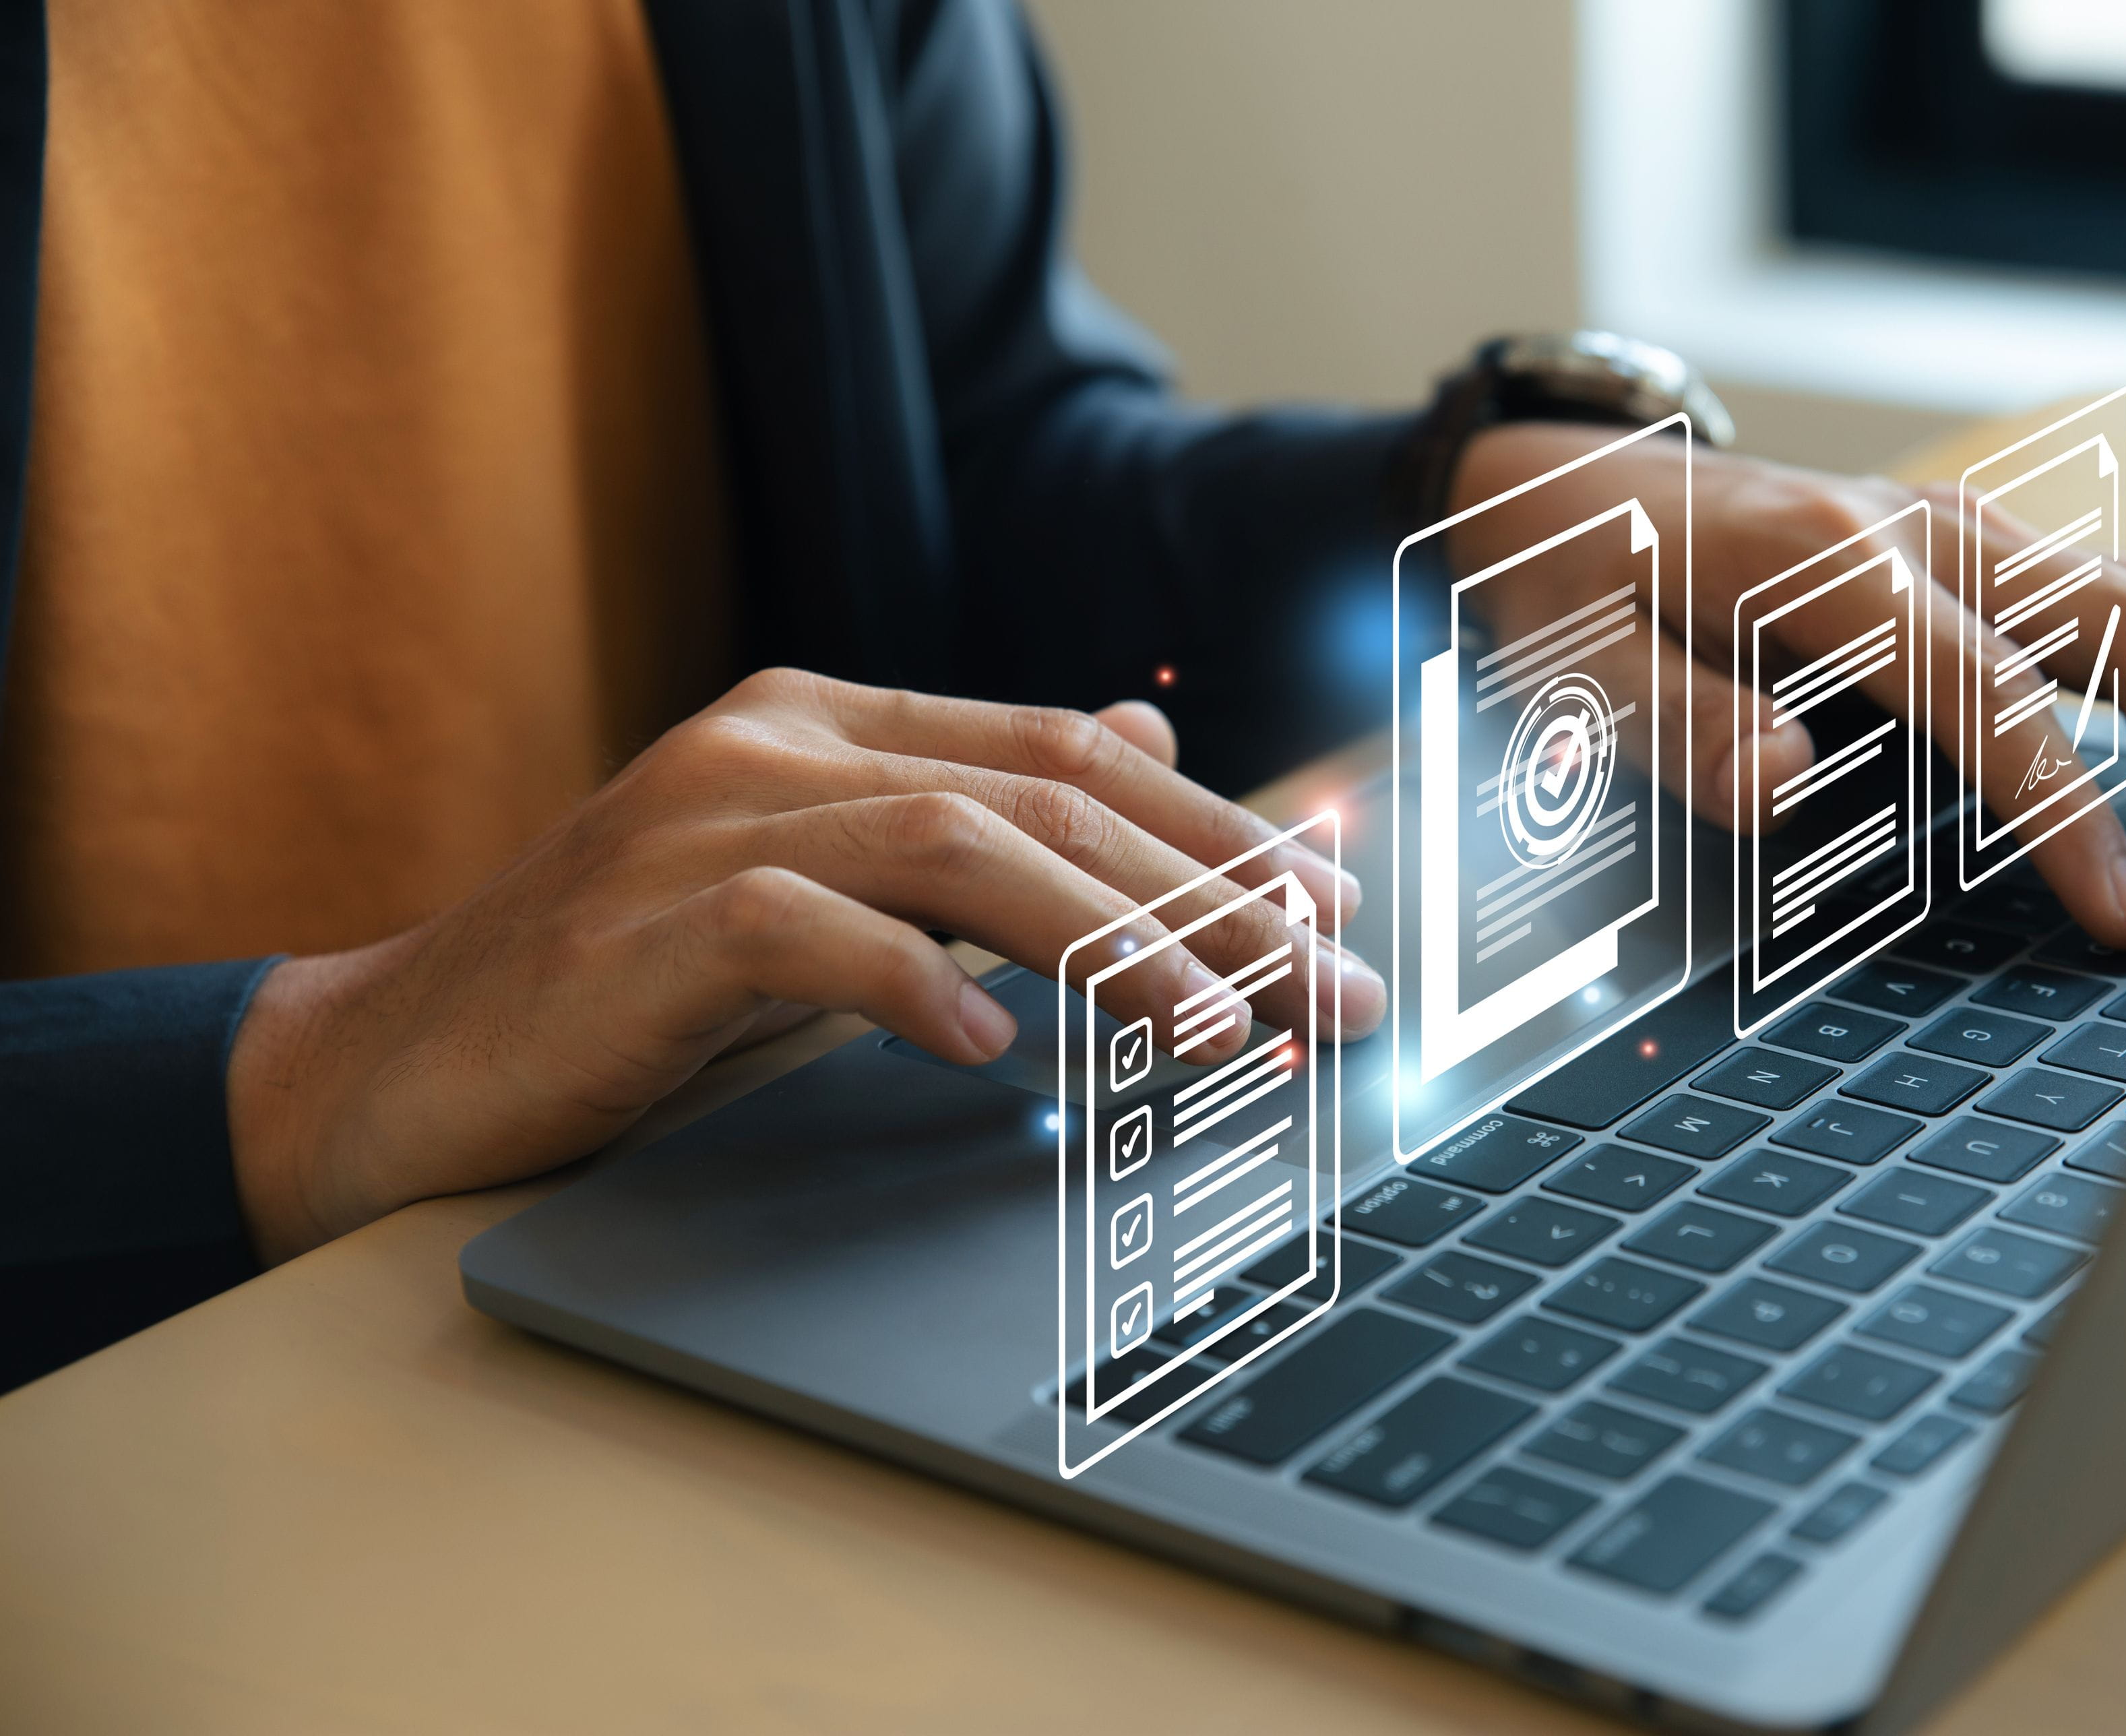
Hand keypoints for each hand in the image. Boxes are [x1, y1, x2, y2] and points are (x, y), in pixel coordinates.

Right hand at [226, 673, 1381, 1263]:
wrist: (404, 1063)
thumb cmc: (641, 990)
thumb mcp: (832, 896)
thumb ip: (975, 824)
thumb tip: (1149, 756)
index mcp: (833, 723)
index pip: (1072, 755)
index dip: (1220, 831)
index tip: (1336, 914)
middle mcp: (776, 745)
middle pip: (1047, 799)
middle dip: (1213, 899)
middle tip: (1333, 995)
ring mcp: (699, 823)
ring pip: (956, 845)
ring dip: (1111, 941)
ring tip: (1221, 1030)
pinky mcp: (637, 926)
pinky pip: (805, 934)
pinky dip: (911, 987)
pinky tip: (993, 1051)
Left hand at [1448, 425, 2125, 947]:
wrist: (1558, 492)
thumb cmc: (1568, 596)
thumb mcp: (1574, 670)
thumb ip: (1673, 724)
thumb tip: (1781, 779)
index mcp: (1828, 569)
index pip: (1995, 699)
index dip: (2077, 816)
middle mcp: (1927, 536)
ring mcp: (1971, 533)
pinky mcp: (1990, 551)